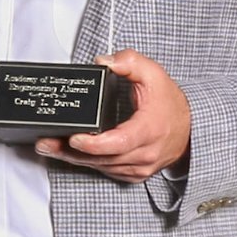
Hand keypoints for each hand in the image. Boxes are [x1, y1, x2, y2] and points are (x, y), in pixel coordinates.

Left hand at [44, 49, 189, 181]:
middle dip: (71, 152)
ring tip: (49, 147)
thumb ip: (130, 62)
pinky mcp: (134, 175)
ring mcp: (139, 167)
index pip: (118, 143)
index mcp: (148, 130)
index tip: (74, 138)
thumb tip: (104, 61)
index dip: (94, 144)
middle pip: (102, 158)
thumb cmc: (170, 104)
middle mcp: (144, 154)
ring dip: (74, 158)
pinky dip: (89, 163)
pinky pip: (107, 171)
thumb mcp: (154, 74)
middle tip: (45, 143)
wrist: (190, 129)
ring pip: (101, 167)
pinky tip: (70, 154)